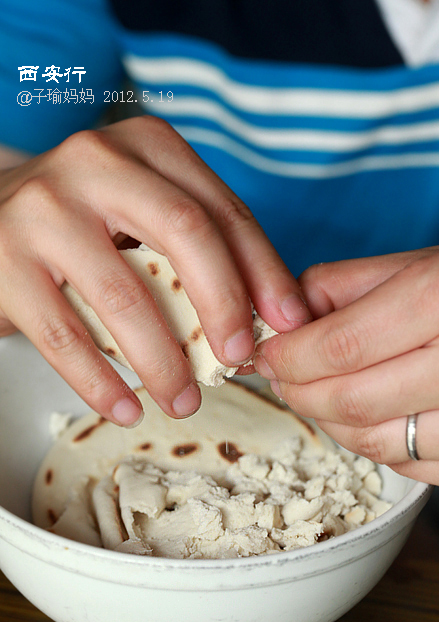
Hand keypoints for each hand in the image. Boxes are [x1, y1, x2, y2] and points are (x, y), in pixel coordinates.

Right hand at [0, 117, 308, 423]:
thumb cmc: (85, 221)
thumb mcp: (143, 210)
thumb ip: (196, 246)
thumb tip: (264, 314)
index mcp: (146, 146)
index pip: (223, 212)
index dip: (265, 272)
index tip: (289, 323)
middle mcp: (96, 163)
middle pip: (187, 236)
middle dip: (225, 307)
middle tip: (239, 360)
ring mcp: (45, 209)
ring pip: (125, 296)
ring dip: (164, 362)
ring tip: (184, 401)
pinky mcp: (4, 261)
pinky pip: (64, 335)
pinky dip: (101, 382)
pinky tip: (127, 407)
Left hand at [254, 247, 438, 483]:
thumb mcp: (409, 265)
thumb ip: (337, 287)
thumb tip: (281, 325)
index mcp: (438, 302)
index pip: (341, 347)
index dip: (289, 358)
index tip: (265, 356)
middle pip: (354, 401)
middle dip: (299, 393)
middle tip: (279, 378)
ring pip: (379, 443)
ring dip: (330, 425)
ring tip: (314, 397)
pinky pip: (414, 467)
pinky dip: (374, 447)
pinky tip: (361, 420)